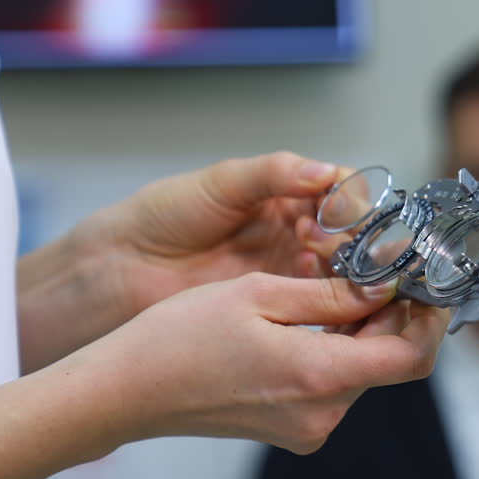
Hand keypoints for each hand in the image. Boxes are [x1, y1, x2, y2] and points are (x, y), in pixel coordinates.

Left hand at [20, 152, 356, 373]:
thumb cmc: (162, 218)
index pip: (343, 193)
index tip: (349, 214)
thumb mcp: (219, 184)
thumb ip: (273, 173)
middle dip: (357, 241)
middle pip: (353, 236)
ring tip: (332, 273)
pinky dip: (333, 305)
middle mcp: (297, 232)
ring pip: (344, 273)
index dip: (354, 203)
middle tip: (345, 249)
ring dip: (348, 274)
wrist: (121, 270)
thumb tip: (325, 170)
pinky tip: (328, 303)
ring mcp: (290, 270)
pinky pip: (322, 307)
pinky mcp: (280, 307)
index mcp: (287, 193)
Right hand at [89, 272, 448, 453]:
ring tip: (345, 283)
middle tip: (386, 268)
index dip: (430, 320)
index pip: (410, 358)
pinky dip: (337, 348)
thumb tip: (382, 289)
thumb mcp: (258, 295)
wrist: (126, 392)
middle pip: (388, 363)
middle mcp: (322, 414)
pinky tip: (316, 314)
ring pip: (360, 371)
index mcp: (319, 377)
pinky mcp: (290, 428)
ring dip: (364, 330)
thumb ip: (329, 296)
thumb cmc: (179, 338)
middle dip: (395, 317)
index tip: (429, 284)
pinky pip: (332, 383)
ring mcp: (306, 427)